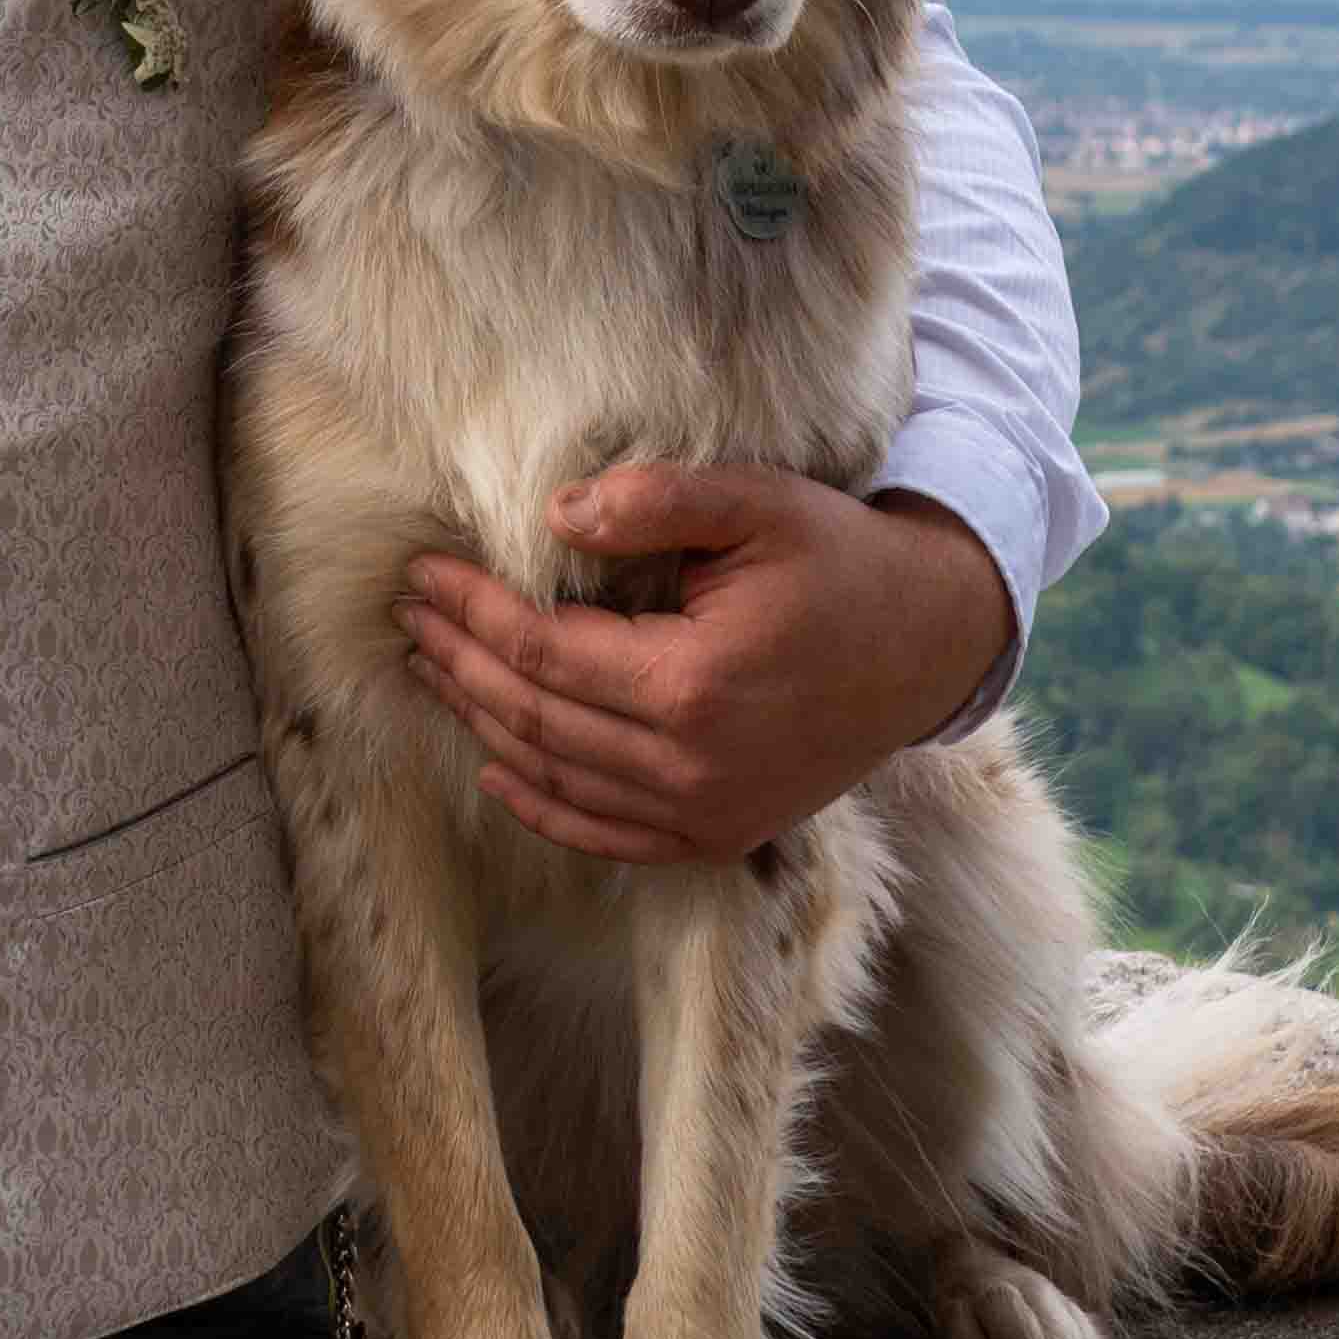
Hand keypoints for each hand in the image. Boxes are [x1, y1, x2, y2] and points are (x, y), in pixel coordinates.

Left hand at [396, 471, 1011, 866]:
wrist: (929, 645)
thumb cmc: (840, 562)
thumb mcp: (759, 503)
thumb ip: (656, 501)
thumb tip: (555, 515)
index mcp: (693, 684)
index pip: (543, 651)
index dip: (472, 612)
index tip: (423, 572)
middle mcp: (691, 767)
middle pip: (534, 718)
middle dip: (460, 663)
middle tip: (409, 616)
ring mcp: (706, 814)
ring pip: (558, 779)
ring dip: (484, 725)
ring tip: (433, 670)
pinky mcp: (720, 836)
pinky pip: (607, 835)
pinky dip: (543, 807)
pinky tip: (495, 770)